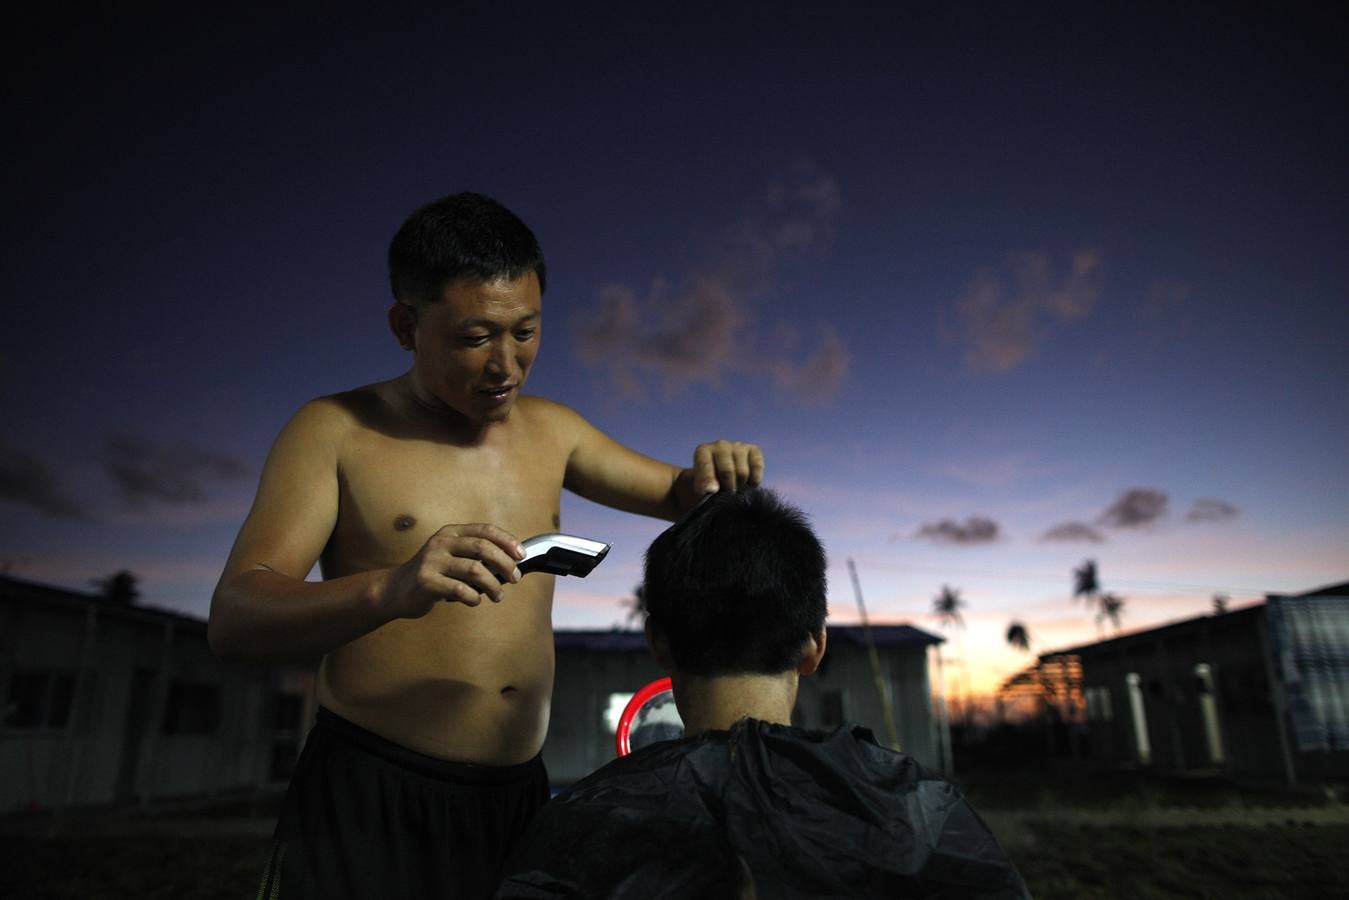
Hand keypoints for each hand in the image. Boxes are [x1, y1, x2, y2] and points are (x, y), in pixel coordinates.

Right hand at [376, 524, 524, 617]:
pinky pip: (460, 590)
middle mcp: (441, 542)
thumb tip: (511, 563)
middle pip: (483, 548)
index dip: (507, 541)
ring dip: (493, 586)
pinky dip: (473, 598)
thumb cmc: (432, 574)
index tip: (521, 555)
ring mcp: (432, 561)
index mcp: (451, 532)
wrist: (396, 590)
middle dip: (505, 564)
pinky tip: (474, 601)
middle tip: (514, 578)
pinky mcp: (426, 581)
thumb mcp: (451, 556)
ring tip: (497, 596)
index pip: (485, 530)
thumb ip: (475, 556)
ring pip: (475, 570)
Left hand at [688, 440, 764, 495]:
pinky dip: (754, 481)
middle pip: (727, 471)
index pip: (706, 466)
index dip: (708, 481)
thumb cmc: (709, 485)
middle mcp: (720, 445)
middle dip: (727, 488)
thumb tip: (712, 489)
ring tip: (736, 488)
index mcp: (703, 451)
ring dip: (741, 486)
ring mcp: (738, 445)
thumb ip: (704, 487)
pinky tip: (748, 483)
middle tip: (727, 495)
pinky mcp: (754, 449)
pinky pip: (757, 467)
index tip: (711, 492)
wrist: (723, 478)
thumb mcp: (701, 487)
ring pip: (743, 473)